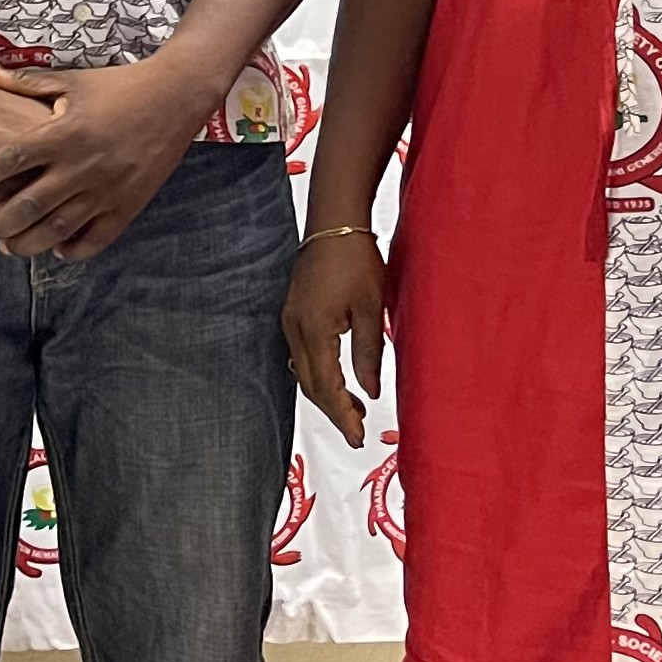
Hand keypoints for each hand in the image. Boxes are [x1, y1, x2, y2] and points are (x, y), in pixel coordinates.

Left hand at [0, 56, 215, 260]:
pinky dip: (73, 249)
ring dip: (28, 243)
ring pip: (58, 229)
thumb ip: (25, 82)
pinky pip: (96, 239)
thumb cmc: (119, 86)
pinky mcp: (129, 205)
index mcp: (64, 133)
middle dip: (0, 221)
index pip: (12, 160)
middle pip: (28, 205)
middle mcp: (83, 166)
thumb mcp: (71, 81)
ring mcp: (107, 190)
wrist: (176, 96)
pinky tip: (57, 247)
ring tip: (10, 245)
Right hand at [283, 230, 386, 445]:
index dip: (342, 415)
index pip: (326, 387)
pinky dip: (319, 373)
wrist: (334, 223)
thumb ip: (368, 353)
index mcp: (314, 330)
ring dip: (326, 393)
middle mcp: (295, 329)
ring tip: (354, 408)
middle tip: (358, 430)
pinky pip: (302, 355)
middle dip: (333, 410)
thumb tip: (369, 390)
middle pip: (309, 385)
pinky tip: (338, 377)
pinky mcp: (294, 313)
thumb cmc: (355, 259)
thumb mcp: (371, 309)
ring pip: (303, 372)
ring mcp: (290, 320)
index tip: (358, 437)